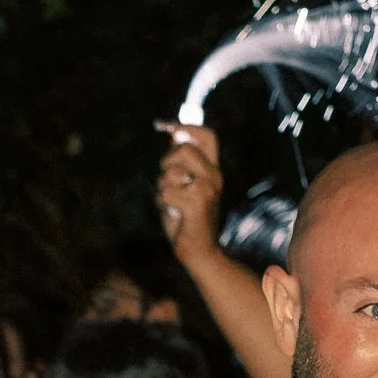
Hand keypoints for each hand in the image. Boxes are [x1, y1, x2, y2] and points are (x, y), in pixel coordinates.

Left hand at [154, 121, 221, 265]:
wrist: (201, 252)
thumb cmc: (188, 219)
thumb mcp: (185, 186)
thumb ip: (181, 162)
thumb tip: (172, 132)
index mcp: (214, 170)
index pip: (207, 136)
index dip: (185, 126)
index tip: (163, 125)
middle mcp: (214, 176)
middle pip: (183, 149)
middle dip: (166, 162)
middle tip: (167, 181)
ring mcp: (207, 188)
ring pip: (171, 171)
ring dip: (163, 187)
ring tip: (172, 203)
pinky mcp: (196, 202)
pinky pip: (166, 192)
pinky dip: (163, 203)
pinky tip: (173, 213)